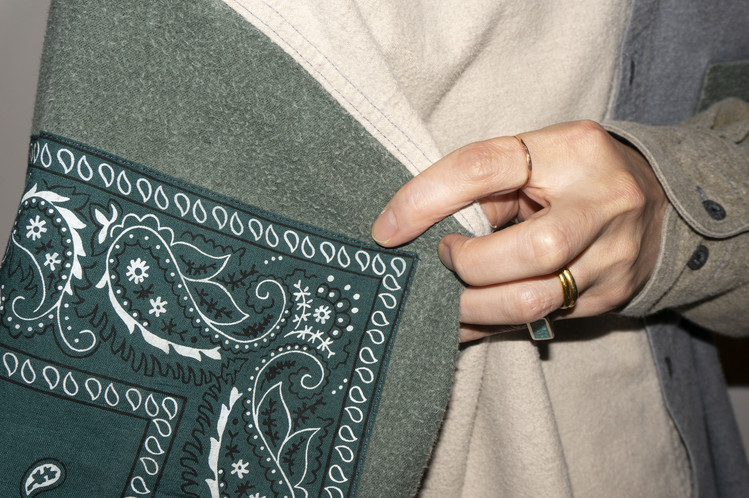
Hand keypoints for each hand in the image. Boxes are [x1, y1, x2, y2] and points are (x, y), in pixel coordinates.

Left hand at [371, 121, 667, 341]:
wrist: (657, 205)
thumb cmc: (572, 176)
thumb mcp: (534, 160)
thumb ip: (482, 187)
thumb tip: (412, 228)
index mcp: (572, 149)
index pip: (484, 166)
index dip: (426, 198)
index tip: (386, 228)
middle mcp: (603, 201)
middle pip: (526, 251)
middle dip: (467, 267)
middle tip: (444, 260)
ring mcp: (614, 254)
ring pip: (534, 299)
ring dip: (476, 306)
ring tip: (452, 299)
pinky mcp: (612, 294)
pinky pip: (540, 321)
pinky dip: (492, 325)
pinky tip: (470, 321)